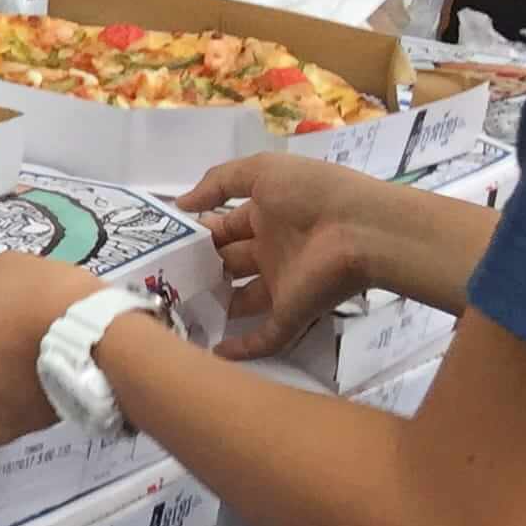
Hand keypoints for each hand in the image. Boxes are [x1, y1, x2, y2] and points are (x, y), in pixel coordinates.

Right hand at [176, 153, 376, 355]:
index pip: (224, 228)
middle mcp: (272, 250)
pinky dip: (242, 348)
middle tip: (161, 281)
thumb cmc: (312, 194)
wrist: (364, 229)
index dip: (197, 234)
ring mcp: (283, 284)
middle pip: (229, 264)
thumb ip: (219, 182)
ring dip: (215, 308)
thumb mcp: (262, 171)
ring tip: (173, 315)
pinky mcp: (293, 314)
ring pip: (242, 301)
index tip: (162, 245)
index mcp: (266, 216)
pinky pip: (265, 337)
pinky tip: (212, 355)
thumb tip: (180, 203)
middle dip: (200, 271)